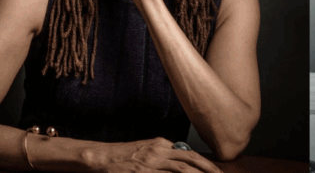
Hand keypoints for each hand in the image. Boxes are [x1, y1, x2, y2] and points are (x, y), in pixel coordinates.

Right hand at [93, 137, 222, 172]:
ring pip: (181, 170)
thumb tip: (180, 158)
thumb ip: (163, 153)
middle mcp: (159, 151)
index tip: (214, 170)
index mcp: (161, 144)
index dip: (203, 162)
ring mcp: (151, 163)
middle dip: (208, 168)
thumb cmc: (123, 155)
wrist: (101, 157)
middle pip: (190, 159)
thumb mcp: (146, 149)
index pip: (188, 153)